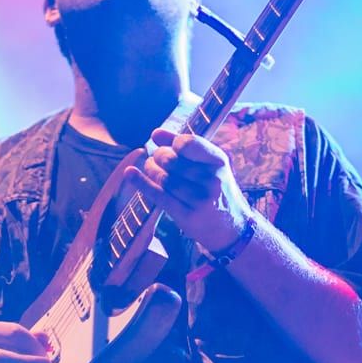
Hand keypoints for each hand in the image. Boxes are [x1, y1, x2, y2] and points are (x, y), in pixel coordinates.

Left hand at [125, 127, 250, 250]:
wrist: (232, 228)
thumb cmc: (216, 190)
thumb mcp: (210, 166)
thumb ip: (186, 147)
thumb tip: (155, 134)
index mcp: (218, 162)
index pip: (189, 143)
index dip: (173, 142)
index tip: (169, 146)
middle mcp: (212, 181)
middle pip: (172, 161)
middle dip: (159, 157)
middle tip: (156, 159)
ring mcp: (200, 200)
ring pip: (164, 179)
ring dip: (151, 170)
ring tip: (150, 168)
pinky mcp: (187, 216)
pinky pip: (159, 196)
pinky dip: (141, 183)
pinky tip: (130, 174)